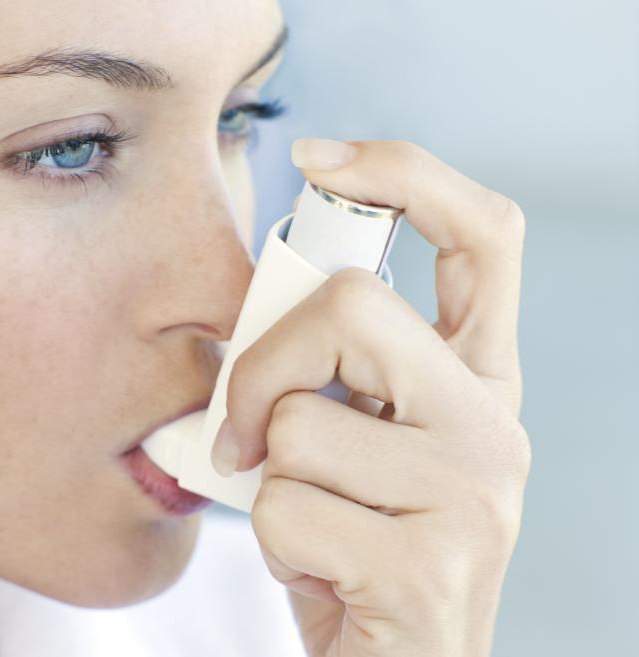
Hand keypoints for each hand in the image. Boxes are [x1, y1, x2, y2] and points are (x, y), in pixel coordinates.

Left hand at [213, 139, 529, 656]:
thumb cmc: (352, 547)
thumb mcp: (347, 445)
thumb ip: (323, 372)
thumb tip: (250, 311)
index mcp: (477, 382)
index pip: (484, 236)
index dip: (407, 172)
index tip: (320, 157)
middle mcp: (493, 427)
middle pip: (352, 306)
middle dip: (262, 361)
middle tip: (238, 427)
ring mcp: (473, 497)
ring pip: (299, 424)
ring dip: (266, 480)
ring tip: (309, 524)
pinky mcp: (428, 570)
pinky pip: (287, 509)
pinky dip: (272, 543)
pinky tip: (321, 572)